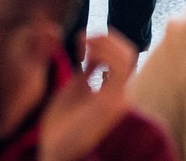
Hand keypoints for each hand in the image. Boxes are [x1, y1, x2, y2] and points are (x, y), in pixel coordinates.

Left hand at [40, 31, 138, 160]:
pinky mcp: (111, 102)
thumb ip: (88, 73)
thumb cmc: (62, 124)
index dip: (107, 40)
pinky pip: (118, 69)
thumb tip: (93, 54)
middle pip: (129, 53)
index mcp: (113, 90)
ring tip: (82, 42)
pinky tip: (85, 53)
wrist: (55, 150)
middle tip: (83, 36)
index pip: (124, 57)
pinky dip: (103, 53)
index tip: (82, 40)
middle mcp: (121, 93)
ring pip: (127, 57)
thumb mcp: (76, 90)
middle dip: (107, 37)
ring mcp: (119, 98)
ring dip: (104, 42)